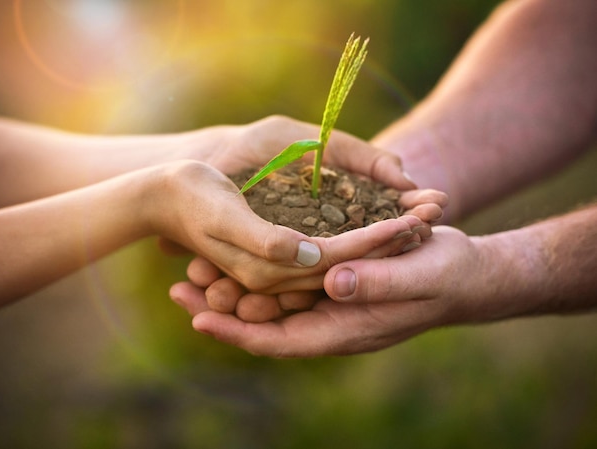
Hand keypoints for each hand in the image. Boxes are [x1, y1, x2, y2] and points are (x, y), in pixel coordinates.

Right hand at [150, 161, 444, 294]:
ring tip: (422, 213)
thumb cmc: (188, 197)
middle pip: (348, 261)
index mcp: (269, 268)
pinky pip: (328, 243)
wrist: (163, 194)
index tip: (414, 219)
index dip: (375, 240)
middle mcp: (280, 273)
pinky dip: (358, 230)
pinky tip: (384, 214)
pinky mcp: (281, 248)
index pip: (336, 259)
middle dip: (390, 239)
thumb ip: (265, 241)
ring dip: (381, 235)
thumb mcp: (223, 216)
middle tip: (433, 213)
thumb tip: (312, 254)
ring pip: (343, 254)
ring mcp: (282, 263)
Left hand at [170, 227, 497, 356]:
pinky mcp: (332, 279)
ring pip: (270, 302)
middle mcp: (330, 318)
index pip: (281, 341)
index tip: (197, 321)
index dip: (238, 334)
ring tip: (192, 269)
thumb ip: (379, 283)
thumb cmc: (448, 276)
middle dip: (222, 310)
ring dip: (233, 288)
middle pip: (264, 323)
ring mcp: (330, 300)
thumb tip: (334, 282)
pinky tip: (235, 250)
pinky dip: (258, 270)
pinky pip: (286, 281)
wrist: (465, 271)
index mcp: (346, 328)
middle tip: (179, 289)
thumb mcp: (419, 276)